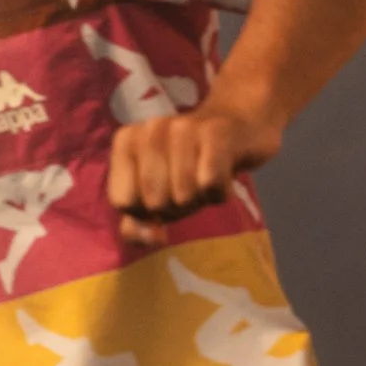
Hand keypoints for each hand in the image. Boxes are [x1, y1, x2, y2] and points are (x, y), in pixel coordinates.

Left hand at [105, 101, 281, 247]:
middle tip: (191, 186)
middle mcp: (150, 129)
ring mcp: (182, 128)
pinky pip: (211, 184)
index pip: (123, 201)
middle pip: (154, 202)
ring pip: (183, 195)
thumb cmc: (193, 164)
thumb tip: (146, 240)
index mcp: (126, 141)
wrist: (243, 125)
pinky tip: (224, 176)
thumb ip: (138, 222)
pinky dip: (220, 192)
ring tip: (207, 179)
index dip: (145, 212)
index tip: (162, 196)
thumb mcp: (159, 193)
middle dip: (177, 206)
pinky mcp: (216, 133)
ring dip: (201, 199)